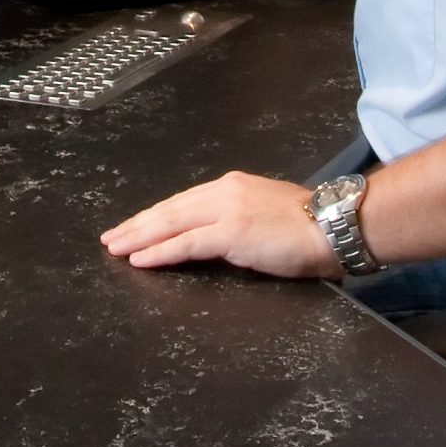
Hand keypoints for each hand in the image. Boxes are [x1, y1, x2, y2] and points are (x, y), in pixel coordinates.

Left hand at [99, 171, 339, 276]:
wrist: (335, 225)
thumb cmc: (309, 227)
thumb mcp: (264, 215)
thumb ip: (237, 221)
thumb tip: (214, 238)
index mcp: (231, 186)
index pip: (183, 202)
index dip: (155, 216)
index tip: (134, 225)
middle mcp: (223, 192)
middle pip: (169, 209)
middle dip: (137, 225)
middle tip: (111, 238)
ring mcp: (226, 210)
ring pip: (170, 223)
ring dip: (139, 237)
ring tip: (116, 248)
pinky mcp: (231, 232)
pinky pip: (186, 243)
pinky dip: (160, 251)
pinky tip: (140, 259)